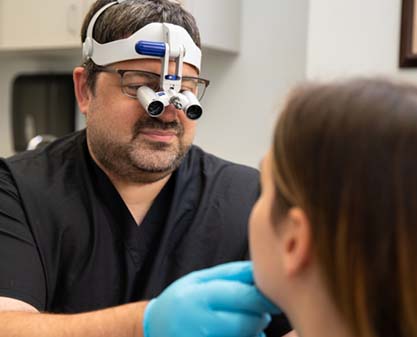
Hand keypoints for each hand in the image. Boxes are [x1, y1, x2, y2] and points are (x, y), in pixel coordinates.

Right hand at [143, 261, 278, 336]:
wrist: (155, 328)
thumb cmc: (181, 300)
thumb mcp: (199, 279)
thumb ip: (232, 274)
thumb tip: (262, 269)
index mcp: (198, 297)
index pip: (241, 297)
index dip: (264, 297)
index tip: (275, 295)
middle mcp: (199, 324)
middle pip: (248, 323)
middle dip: (260, 316)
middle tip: (255, 309)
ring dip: (253, 330)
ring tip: (237, 320)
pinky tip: (230, 333)